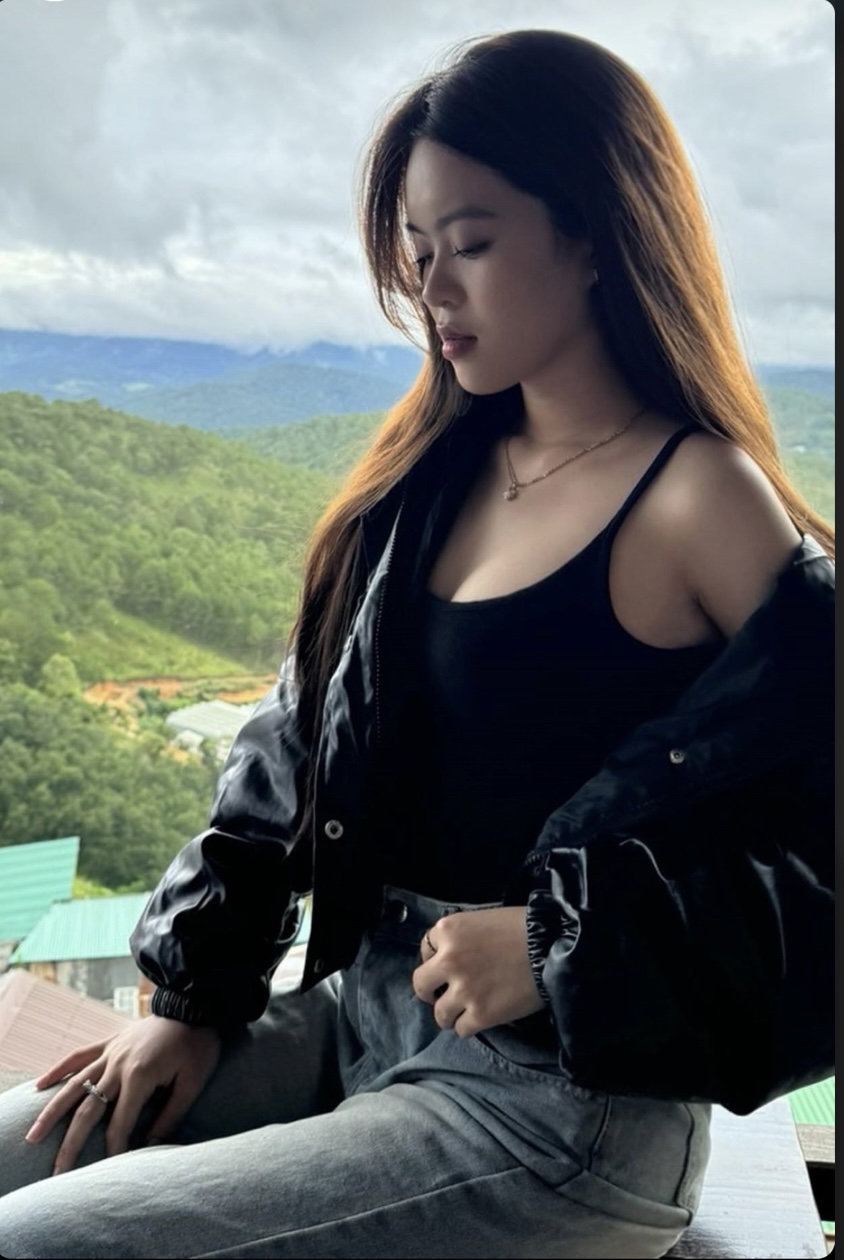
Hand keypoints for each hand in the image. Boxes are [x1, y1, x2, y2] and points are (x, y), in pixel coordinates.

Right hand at [24, 1015, 221, 1174]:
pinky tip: (39, 1085)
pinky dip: (58, 1070)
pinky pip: (78, 1056)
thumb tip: (151, 1145)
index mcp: (139, 1076)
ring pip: (74, 1085)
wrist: (193, 1005)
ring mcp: (110, 1052)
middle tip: (57, 1173)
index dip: (114, 1149)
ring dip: (52, 1112)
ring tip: (33, 1135)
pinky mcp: (109, 1042)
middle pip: (87, 1110)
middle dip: (71, 1144)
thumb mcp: (192, 1083)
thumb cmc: (197, 1045)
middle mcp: (117, 1065)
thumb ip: (170, 1115)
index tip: (107, 1171)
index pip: (119, 1123)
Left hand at [411, 906, 544, 1037]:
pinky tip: (482, 1017)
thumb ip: (461, 938)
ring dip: (451, 1012)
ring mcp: (463, 989)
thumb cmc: (522, 927)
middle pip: (421, 985)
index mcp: (448, 930)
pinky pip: (461, 1029)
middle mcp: (448, 960)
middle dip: (432, 990)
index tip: (450, 966)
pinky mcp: (481, 1015)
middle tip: (446, 993)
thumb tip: (449, 957)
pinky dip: (470, 1026)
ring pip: (439, 1014)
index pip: (425, 950)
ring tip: (466, 1009)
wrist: (554, 946)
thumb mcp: (482, 920)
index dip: (437, 960)